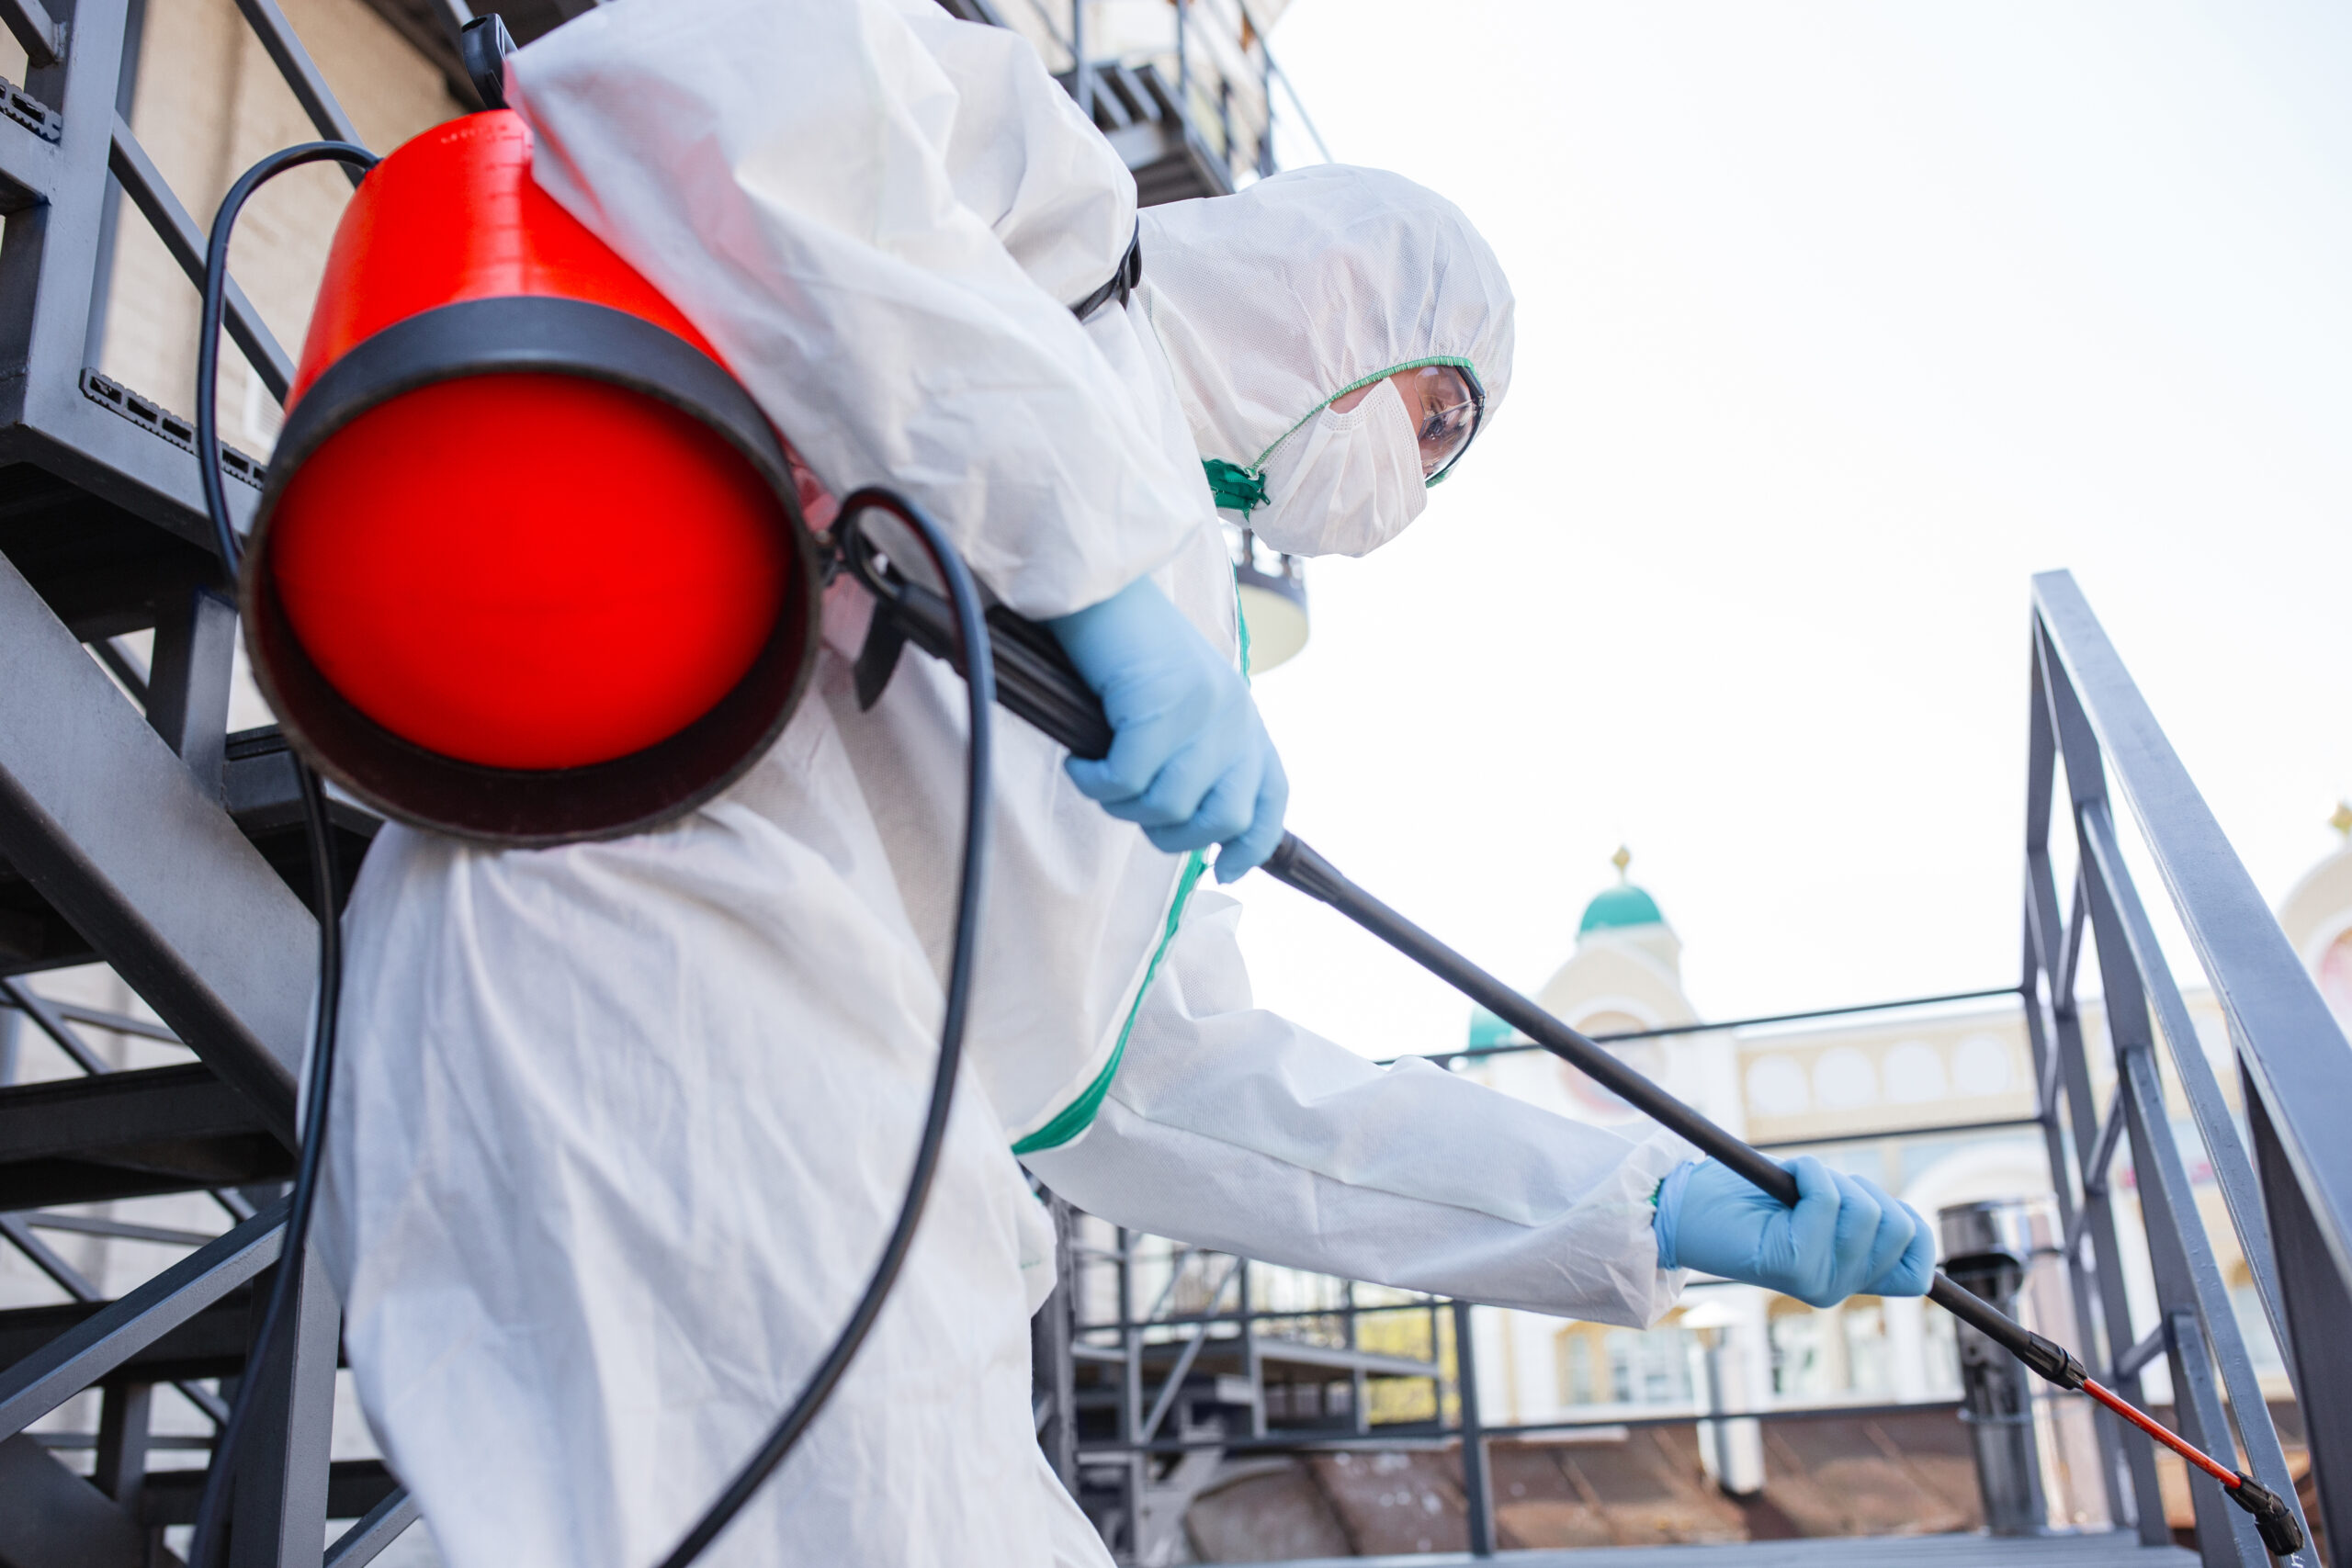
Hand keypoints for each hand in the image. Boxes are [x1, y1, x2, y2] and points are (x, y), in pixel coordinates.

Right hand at [1047, 576, 1286, 880]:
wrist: (1101, 585)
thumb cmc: (1125, 649)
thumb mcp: (1176, 704)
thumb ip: (1191, 753)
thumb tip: (1177, 820)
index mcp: (1244, 720)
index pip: (1269, 798)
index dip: (1253, 843)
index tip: (1225, 868)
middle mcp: (1236, 718)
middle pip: (1220, 819)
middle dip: (1168, 832)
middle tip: (1126, 802)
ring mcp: (1205, 712)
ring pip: (1169, 805)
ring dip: (1122, 804)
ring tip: (1098, 773)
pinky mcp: (1164, 705)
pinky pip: (1127, 780)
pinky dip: (1095, 781)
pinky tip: (1080, 761)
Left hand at [1653, 1156, 1932, 1306]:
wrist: (1682, 1206)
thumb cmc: (1746, 1197)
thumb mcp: (1816, 1209)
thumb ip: (1858, 1221)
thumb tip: (1910, 1226)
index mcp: (1846, 1279)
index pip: (1916, 1275)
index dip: (1918, 1236)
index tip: (1883, 1206)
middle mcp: (1836, 1288)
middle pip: (1899, 1228)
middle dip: (1867, 1190)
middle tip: (1818, 1187)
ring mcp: (1816, 1281)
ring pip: (1868, 1211)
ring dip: (1835, 1178)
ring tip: (1797, 1185)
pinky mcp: (1791, 1262)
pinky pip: (1829, 1199)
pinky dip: (1811, 1172)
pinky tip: (1786, 1179)